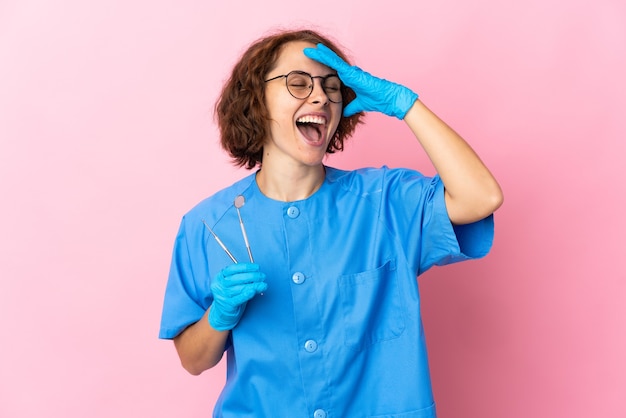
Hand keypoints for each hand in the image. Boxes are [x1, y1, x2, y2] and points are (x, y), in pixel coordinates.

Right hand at [208, 263, 266, 330]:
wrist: (223, 312)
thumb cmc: (231, 294)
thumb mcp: (234, 283)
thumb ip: (245, 279)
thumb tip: (259, 276)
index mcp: (220, 276)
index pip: (232, 269)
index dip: (245, 267)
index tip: (257, 267)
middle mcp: (219, 285)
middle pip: (236, 278)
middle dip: (251, 276)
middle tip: (262, 276)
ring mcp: (222, 295)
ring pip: (239, 288)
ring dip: (253, 286)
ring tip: (263, 284)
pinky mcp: (227, 305)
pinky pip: (238, 299)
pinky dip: (247, 295)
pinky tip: (254, 291)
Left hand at [303, 43, 417, 118]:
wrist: (388, 99)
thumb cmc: (378, 100)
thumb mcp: (359, 105)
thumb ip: (351, 107)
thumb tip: (344, 112)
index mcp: (351, 80)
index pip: (333, 72)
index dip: (322, 68)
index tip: (312, 66)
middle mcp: (350, 73)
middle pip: (331, 64)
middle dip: (319, 58)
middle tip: (307, 52)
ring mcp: (352, 72)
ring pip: (333, 61)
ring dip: (321, 55)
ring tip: (310, 49)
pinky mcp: (353, 73)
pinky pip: (337, 64)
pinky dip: (328, 58)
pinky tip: (320, 52)